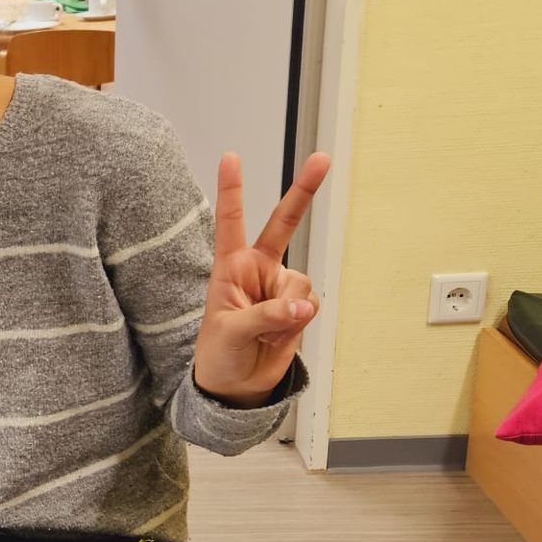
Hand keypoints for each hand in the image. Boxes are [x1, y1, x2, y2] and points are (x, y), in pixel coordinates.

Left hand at [191, 152, 329, 406]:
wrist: (236, 385)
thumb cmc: (219, 353)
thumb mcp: (231, 333)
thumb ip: (266, 316)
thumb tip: (302, 307)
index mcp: (229, 267)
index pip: (231, 222)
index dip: (232, 190)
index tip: (231, 157)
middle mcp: (257, 269)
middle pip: (284, 224)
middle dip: (304, 191)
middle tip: (322, 159)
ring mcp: (280, 286)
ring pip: (300, 285)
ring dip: (286, 313)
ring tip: (262, 333)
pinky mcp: (298, 306)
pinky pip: (310, 305)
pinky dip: (297, 324)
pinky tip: (277, 337)